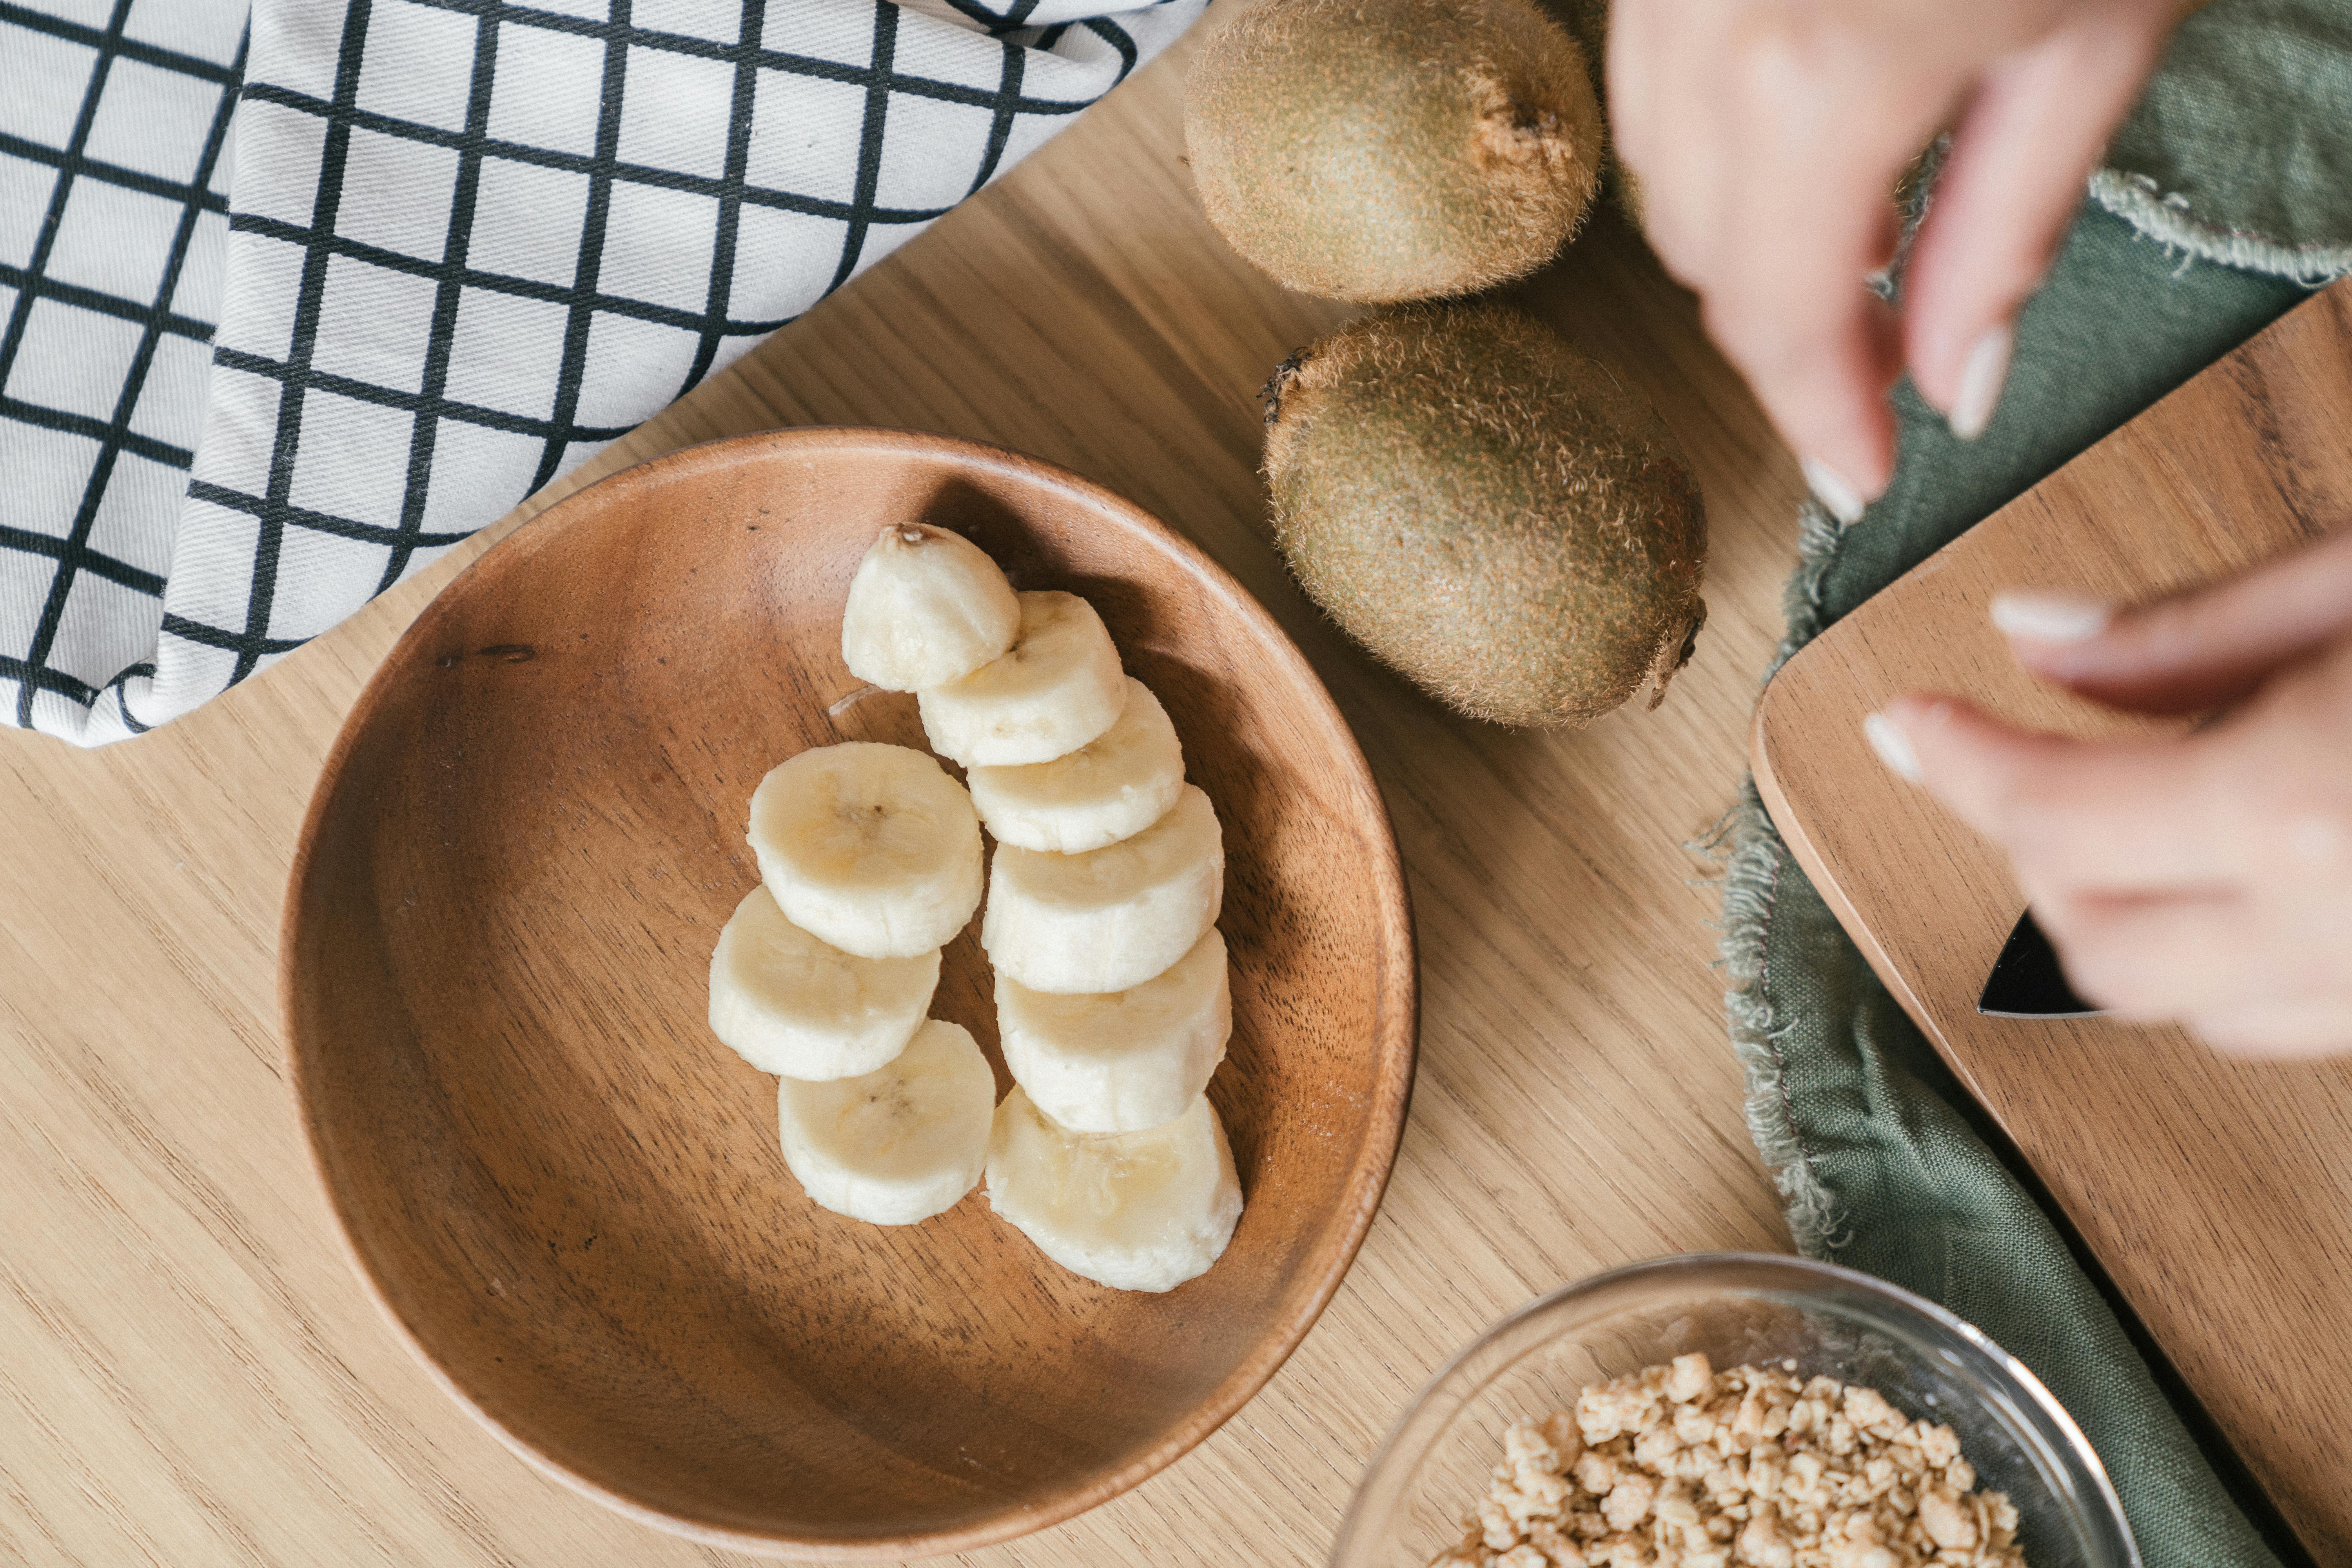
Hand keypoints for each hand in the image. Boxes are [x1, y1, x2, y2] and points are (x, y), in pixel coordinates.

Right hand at [1607, 0, 2182, 519]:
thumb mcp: (2095, 37)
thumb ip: (2007, 226)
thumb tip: (1953, 380)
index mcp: (1816, 77)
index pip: (1783, 320)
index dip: (1818, 419)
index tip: (1859, 474)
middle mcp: (1709, 34)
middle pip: (1709, 260)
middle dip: (1793, 337)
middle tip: (1883, 366)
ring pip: (1662, 176)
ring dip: (1749, 237)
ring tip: (1862, 244)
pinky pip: (1648, 80)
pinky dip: (1714, 139)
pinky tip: (1808, 134)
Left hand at [1863, 529, 2351, 1057]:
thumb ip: (2186, 632)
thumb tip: (2029, 638)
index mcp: (2301, 813)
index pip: (2053, 820)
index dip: (1960, 764)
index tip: (1909, 724)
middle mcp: (2339, 934)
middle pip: (2096, 945)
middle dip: (2038, 858)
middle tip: (2026, 764)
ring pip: (2190, 1009)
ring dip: (2132, 924)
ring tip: (2143, 814)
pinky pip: (2289, 1020)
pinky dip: (2233, 962)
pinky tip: (2250, 874)